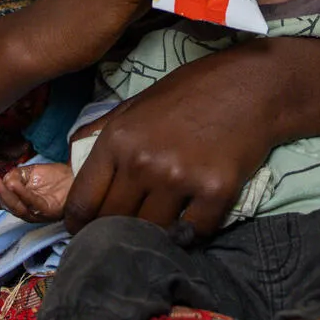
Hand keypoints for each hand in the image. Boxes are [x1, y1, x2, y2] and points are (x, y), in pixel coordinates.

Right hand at [0, 162, 72, 222]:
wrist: (75, 176)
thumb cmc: (52, 177)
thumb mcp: (28, 173)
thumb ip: (14, 175)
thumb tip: (4, 178)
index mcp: (17, 202)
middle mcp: (24, 211)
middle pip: (3, 205)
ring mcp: (36, 213)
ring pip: (15, 206)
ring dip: (2, 193)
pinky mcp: (48, 211)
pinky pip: (33, 203)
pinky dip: (22, 194)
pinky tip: (13, 183)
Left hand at [61, 55, 273, 240]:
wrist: (251, 86)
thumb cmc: (191, 92)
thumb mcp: (135, 105)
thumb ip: (102, 136)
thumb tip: (69, 166)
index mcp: (118, 139)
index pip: (82, 202)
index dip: (78, 224)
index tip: (84, 232)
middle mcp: (144, 161)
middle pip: (113, 223)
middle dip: (114, 231)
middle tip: (124, 232)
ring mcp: (180, 178)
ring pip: (151, 233)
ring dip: (155, 234)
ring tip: (161, 223)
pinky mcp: (216, 192)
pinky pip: (194, 233)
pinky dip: (192, 232)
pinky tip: (194, 217)